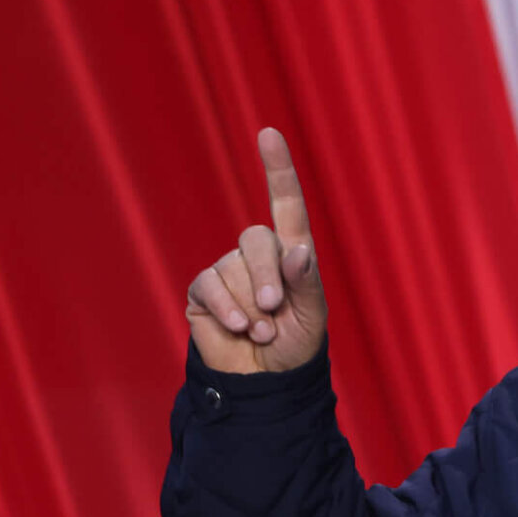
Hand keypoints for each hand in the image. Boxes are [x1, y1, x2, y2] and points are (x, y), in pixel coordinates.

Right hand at [185, 128, 326, 373]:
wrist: (264, 383)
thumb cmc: (295, 348)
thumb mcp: (312, 319)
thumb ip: (306, 283)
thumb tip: (295, 251)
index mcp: (292, 255)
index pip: (287, 205)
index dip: (278, 170)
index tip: (268, 133)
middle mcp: (259, 255)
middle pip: (257, 240)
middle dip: (268, 278)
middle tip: (275, 311)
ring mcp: (229, 270)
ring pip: (233, 267)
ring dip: (251, 306)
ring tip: (262, 332)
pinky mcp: (205, 290)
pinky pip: (210, 285)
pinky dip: (228, 309)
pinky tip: (239, 329)